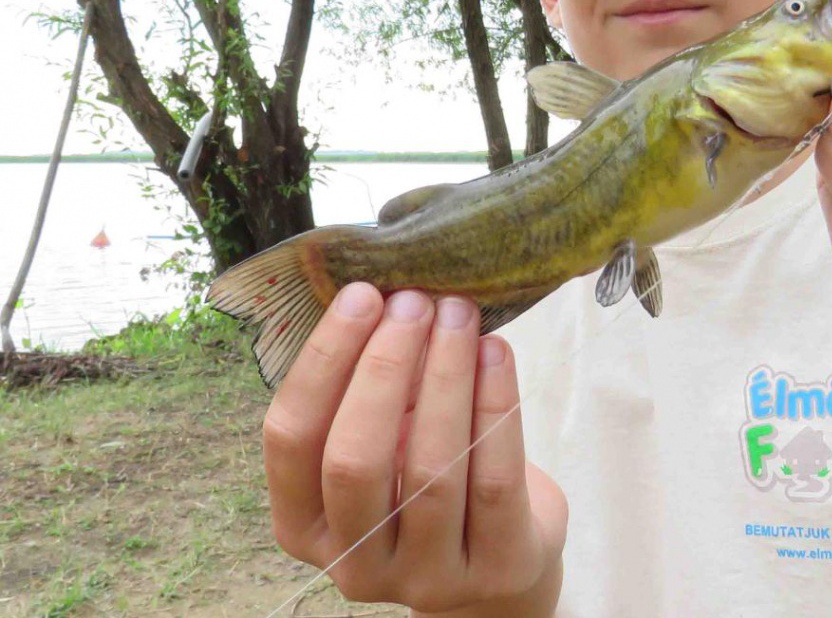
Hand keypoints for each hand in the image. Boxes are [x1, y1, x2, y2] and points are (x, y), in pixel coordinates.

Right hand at [262, 284, 567, 613]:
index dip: (324, 361)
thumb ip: (370, 384)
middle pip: (354, 459)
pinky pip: (494, 479)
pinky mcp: (494, 571)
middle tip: (415, 300)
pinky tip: (496, 351)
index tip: (361, 294)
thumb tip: (384, 292)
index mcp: (304, 525)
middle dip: (384, 365)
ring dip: (444, 375)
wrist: (501, 555)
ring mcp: (424, 578)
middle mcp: (353, 564)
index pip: (291, 440)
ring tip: (460, 312)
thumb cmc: (428, 472)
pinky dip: (495, 403)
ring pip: (430, 469)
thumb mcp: (384, 437)